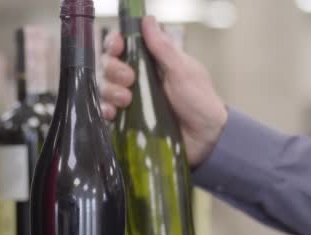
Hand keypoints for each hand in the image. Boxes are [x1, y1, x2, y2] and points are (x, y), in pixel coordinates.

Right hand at [100, 16, 227, 166]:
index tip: (119, 47)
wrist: (205, 138)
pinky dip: (105, 110)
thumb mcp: (182, 71)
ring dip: (110, 90)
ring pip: (105, 88)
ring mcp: (131, 101)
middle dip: (114, 69)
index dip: (115, 44)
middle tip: (130, 79)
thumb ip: (163, 48)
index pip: (123, 46)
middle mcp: (137, 79)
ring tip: (127, 100)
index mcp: (151, 62)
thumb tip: (147, 20)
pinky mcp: (127, 122)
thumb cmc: (199, 101)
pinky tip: (112, 113)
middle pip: (109, 66)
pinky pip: (106, 112)